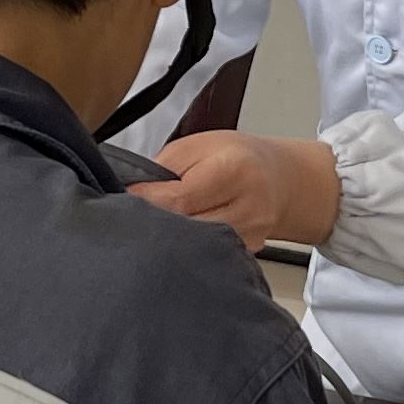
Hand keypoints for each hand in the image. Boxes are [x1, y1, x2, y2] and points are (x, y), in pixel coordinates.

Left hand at [135, 133, 340, 253]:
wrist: (280, 180)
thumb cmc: (237, 158)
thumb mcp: (197, 145)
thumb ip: (163, 168)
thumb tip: (129, 194)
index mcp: (232, 172)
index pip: (175, 200)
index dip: (143, 202)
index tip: (123, 199)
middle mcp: (246, 209)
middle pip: (183, 230)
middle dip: (154, 223)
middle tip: (137, 216)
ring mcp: (250, 238)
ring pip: (192, 249)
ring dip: (169, 239)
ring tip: (160, 226)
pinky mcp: (247, 256)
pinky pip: (206, 258)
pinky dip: (187, 249)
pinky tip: (181, 239)